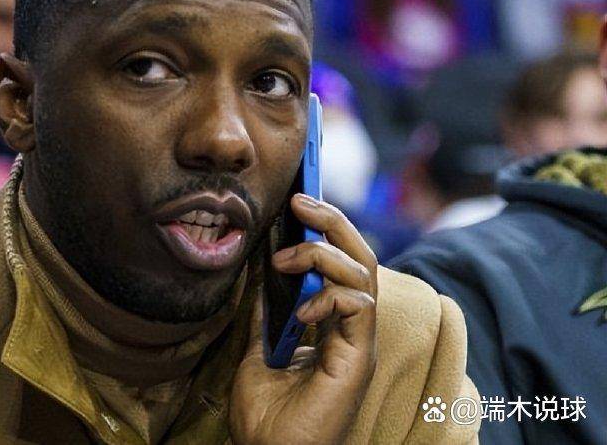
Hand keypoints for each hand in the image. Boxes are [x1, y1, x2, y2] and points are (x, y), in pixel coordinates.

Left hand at [229, 194, 377, 444]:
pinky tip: (302, 310)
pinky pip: (360, 306)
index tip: (294, 205)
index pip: (339, 264)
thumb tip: (256, 279)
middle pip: (359, 258)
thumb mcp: (257, 354)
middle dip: (332, 222)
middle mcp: (350, 330)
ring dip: (324, 255)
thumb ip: (265, 318)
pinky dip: (331, 296)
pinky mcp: (357, 358)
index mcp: (330, 326)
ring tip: (286, 259)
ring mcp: (356, 343)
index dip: (323, 230)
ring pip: (363, 274)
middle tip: (299, 201)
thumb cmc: (266, 418)